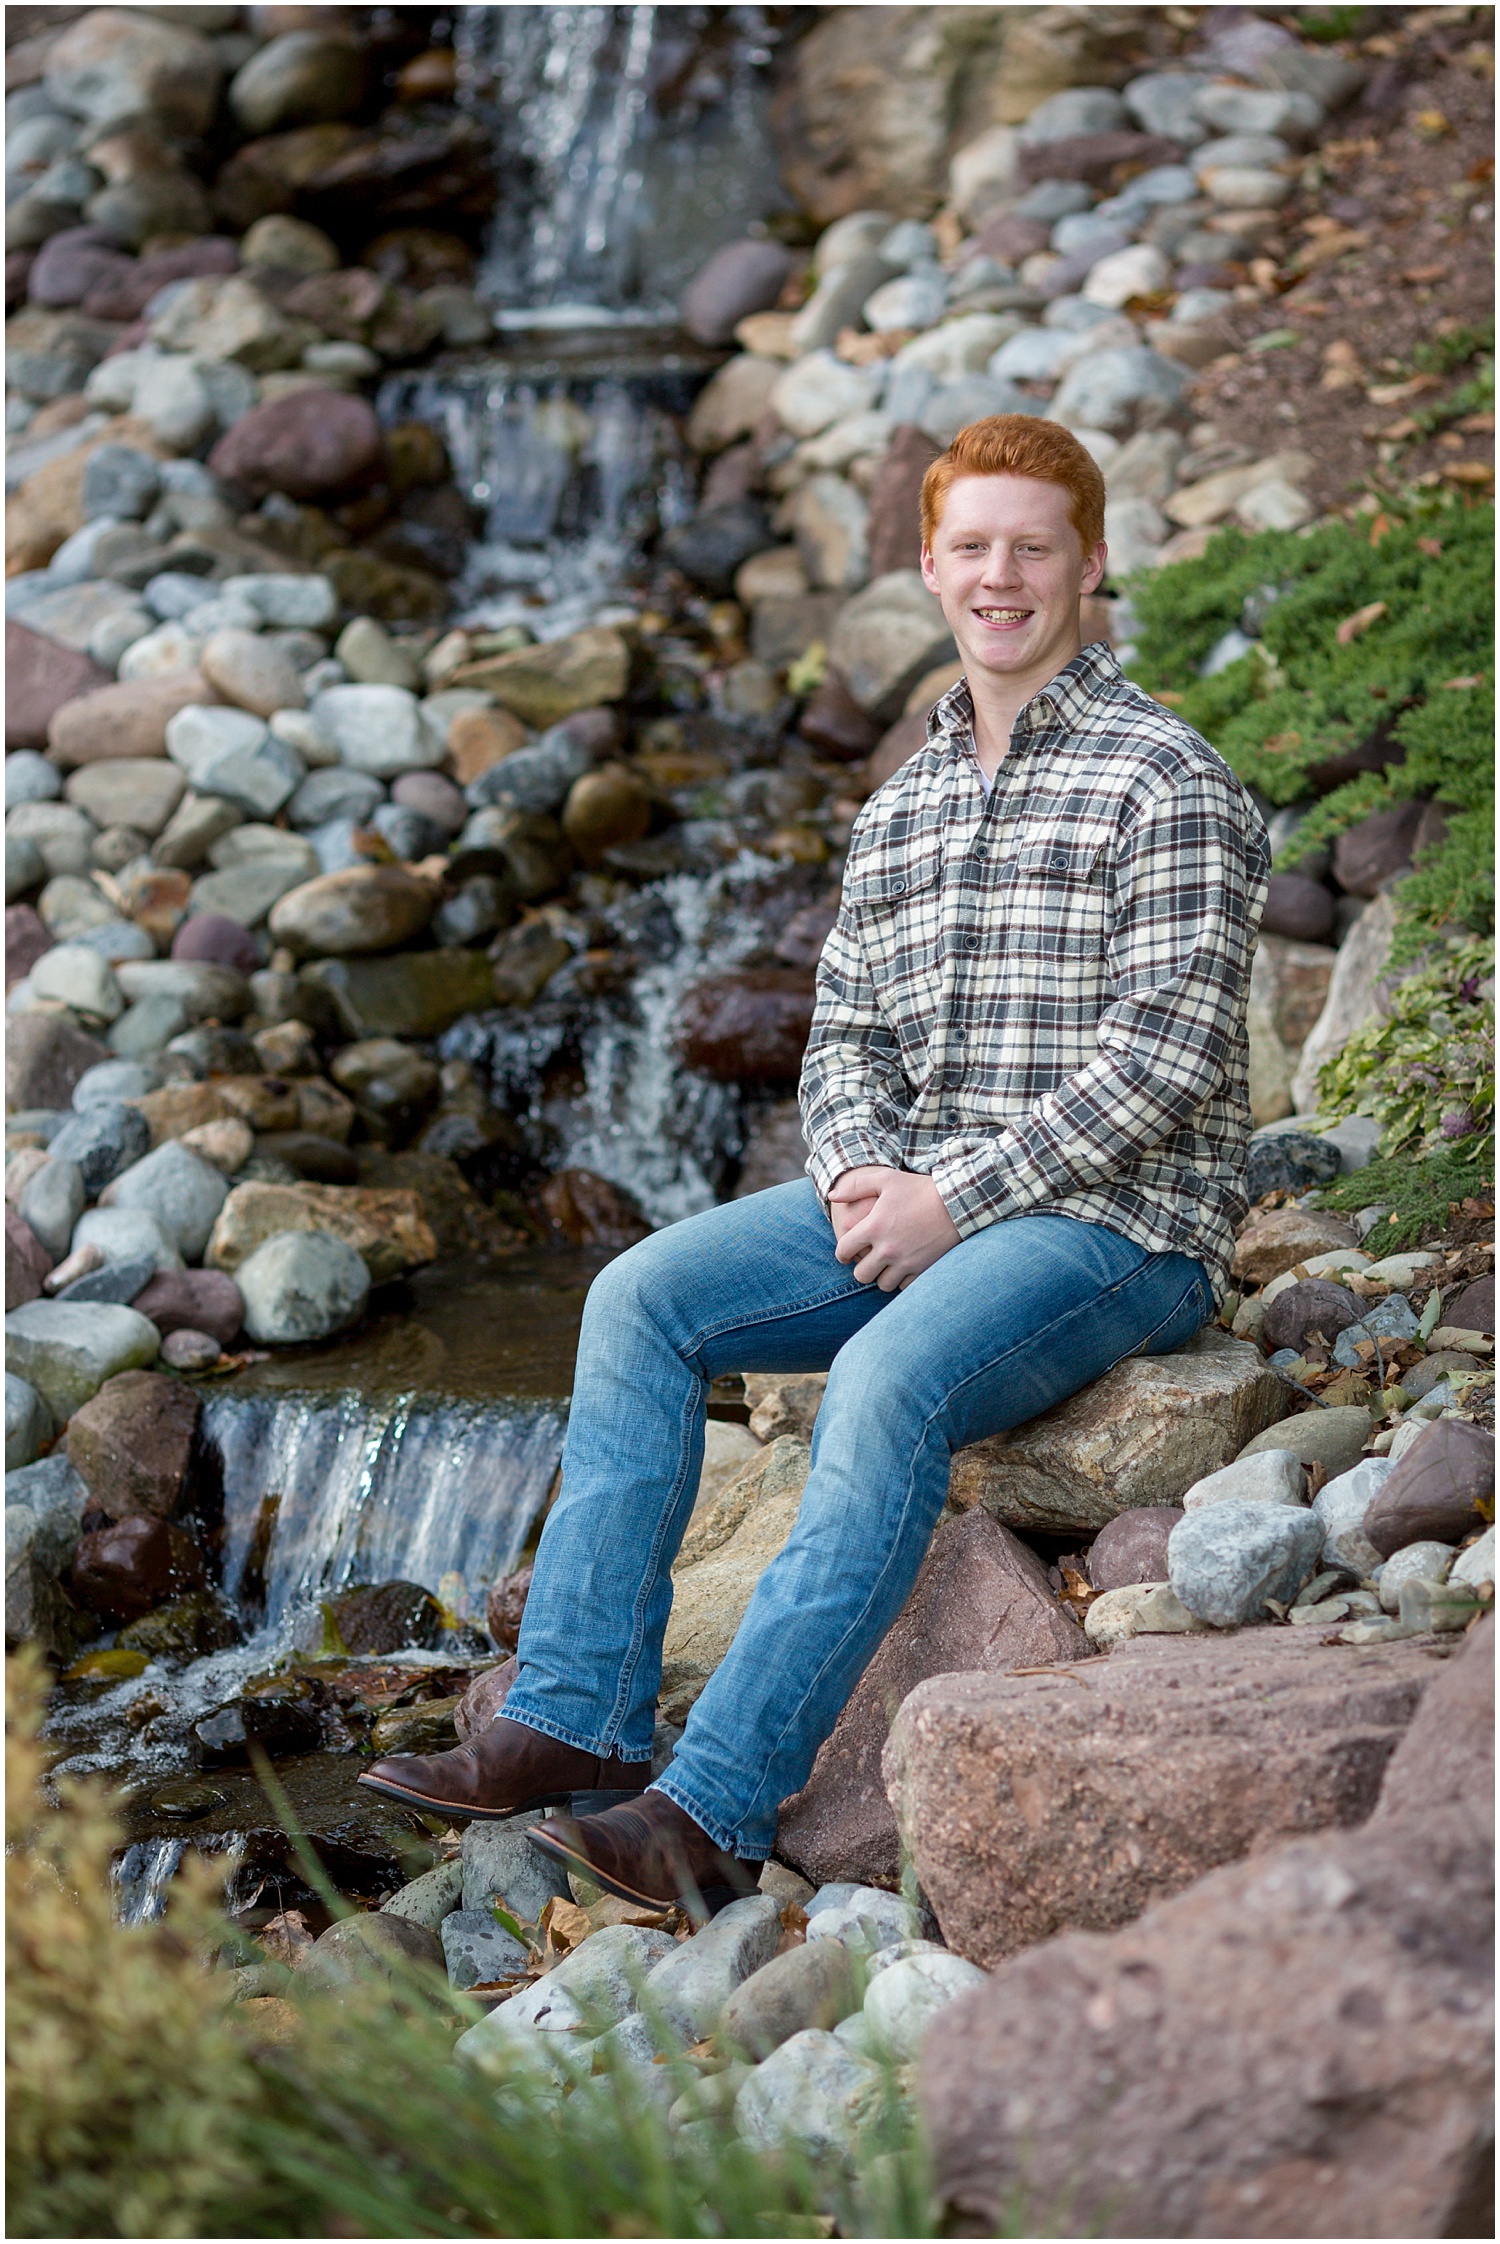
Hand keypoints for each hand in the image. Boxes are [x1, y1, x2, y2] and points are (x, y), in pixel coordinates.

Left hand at [829, 1168, 961, 1291]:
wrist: (957, 1201)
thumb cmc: (919, 1188)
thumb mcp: (885, 1179)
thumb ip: (855, 1186)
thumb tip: (832, 1195)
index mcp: (873, 1227)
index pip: (844, 1251)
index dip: (842, 1254)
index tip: (847, 1253)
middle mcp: (887, 1249)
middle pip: (861, 1275)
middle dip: (861, 1269)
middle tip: (866, 1261)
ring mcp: (906, 1262)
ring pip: (882, 1284)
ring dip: (881, 1276)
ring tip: (885, 1266)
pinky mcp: (923, 1269)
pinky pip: (904, 1286)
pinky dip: (901, 1280)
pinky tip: (903, 1268)